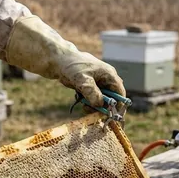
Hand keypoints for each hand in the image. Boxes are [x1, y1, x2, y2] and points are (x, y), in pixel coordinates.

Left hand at [5, 16, 125, 107]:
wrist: (58, 61)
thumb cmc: (72, 66)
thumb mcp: (82, 80)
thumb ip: (92, 92)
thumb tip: (100, 104)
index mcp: (109, 75)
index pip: (120, 93)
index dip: (118, 105)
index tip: (112, 116)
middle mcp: (106, 80)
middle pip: (112, 99)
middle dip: (103, 107)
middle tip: (93, 111)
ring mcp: (99, 84)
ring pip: (102, 100)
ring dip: (95, 106)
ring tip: (84, 105)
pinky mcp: (91, 87)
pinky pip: (94, 99)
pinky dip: (89, 103)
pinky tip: (81, 101)